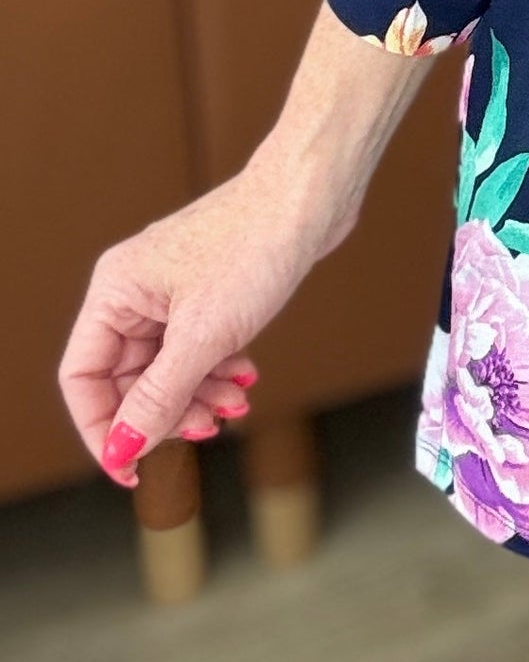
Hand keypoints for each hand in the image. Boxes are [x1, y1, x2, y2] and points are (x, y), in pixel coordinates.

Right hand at [58, 159, 346, 485]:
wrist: (312, 194)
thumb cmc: (256, 244)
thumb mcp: (204, 336)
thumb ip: (159, 397)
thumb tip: (123, 447)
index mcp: (115, 291)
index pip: (83, 377)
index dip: (102, 428)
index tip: (129, 467)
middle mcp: (136, 289)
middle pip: (128, 377)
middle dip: (164, 412)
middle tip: (206, 430)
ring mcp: (172, 288)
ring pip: (167, 366)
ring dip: (196, 396)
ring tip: (233, 408)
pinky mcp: (208, 289)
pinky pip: (197, 347)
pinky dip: (217, 370)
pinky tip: (245, 379)